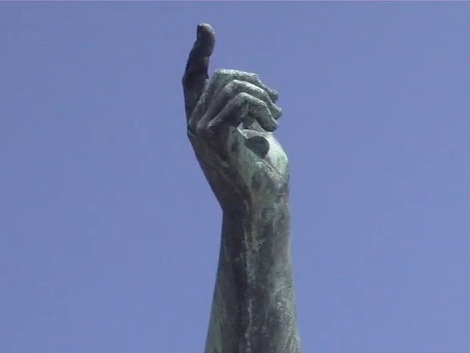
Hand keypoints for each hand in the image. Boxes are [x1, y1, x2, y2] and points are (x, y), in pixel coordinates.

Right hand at [183, 24, 287, 207]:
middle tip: (275, 102)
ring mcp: (202, 131)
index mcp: (204, 122)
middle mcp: (196, 124)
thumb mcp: (259, 136)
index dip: (200, 53)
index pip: (194, 79)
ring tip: (275, 118)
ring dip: (263, 97)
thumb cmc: (265, 176)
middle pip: (222, 77)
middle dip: (254, 81)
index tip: (206, 28)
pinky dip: (262, 107)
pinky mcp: (215, 137)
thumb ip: (252, 113)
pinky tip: (272, 125)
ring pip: (233, 86)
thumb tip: (259, 90)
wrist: (264, 206)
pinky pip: (240, 100)